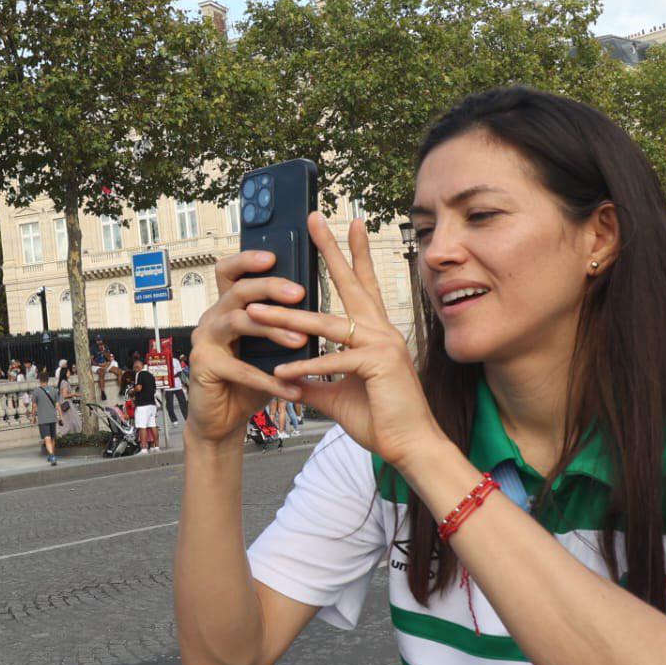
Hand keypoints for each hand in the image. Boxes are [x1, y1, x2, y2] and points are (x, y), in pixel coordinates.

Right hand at [183, 251, 305, 444]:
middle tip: (299, 293)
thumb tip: (318, 308)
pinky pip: (240, 369)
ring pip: (237, 321)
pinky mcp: (203, 366)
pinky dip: (269, 380)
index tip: (274, 255)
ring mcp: (204, 341)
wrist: (223, 420)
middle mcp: (212, 318)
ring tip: (301, 341)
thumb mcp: (268, 350)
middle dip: (270, 288)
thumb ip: (283, 328)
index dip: (248, 259)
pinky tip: (291, 388)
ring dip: (272, 330)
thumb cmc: (248, 382)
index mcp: (227, 307)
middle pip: (238, 290)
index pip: (231, 271)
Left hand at [249, 213, 446, 468]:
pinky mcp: (378, 365)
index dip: (353, 254)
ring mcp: (382, 345)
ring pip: (326, 324)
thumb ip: (314, 381)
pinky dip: (304, 367)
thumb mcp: (338, 394)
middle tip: (315, 217)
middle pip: (351, 282)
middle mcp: (381, 330)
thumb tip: (288, 378)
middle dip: (330, 249)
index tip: (345, 224)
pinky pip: (332, 361)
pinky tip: (280, 372)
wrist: (410, 446)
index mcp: (375, 332)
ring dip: (287, 320)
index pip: (361, 284)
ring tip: (255, 313)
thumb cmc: (380, 418)